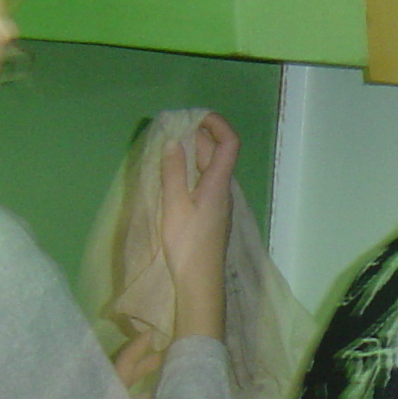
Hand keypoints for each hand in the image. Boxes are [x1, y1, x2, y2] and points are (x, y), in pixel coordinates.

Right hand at [158, 113, 238, 340]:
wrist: (200, 283)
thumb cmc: (187, 244)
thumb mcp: (174, 205)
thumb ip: (173, 173)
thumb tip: (174, 141)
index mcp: (218, 184)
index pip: (229, 143)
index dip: (217, 124)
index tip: (194, 115)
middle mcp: (223, 190)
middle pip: (217, 153)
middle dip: (198, 134)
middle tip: (171, 126)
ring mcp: (218, 203)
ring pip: (210, 168)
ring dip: (193, 152)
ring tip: (168, 145)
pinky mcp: (210, 214)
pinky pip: (203, 182)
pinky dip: (190, 170)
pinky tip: (172, 174)